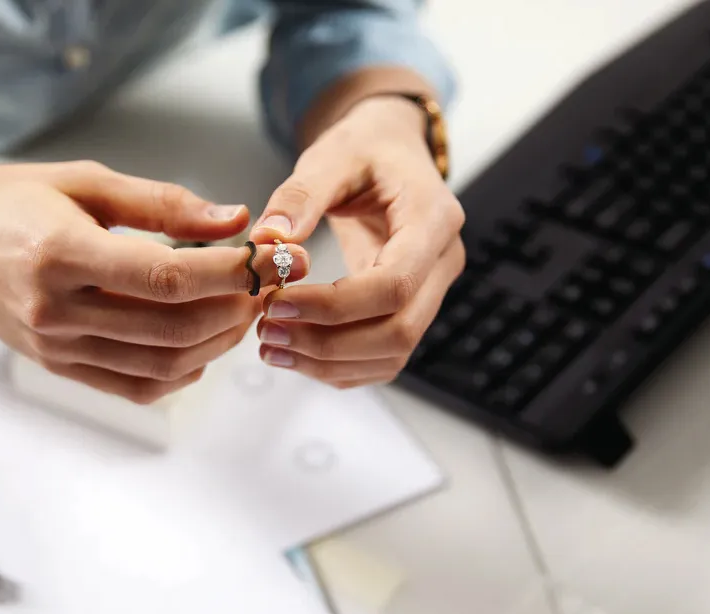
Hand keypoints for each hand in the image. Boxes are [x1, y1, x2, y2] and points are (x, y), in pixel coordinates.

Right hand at [0, 161, 307, 402]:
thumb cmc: (7, 200)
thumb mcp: (84, 180)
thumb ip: (163, 202)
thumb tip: (234, 220)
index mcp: (60, 253)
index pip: (167, 277)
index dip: (229, 273)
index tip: (267, 258)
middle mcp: (56, 310)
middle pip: (172, 329)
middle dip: (234, 309)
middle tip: (263, 285)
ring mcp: (56, 346)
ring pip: (161, 366)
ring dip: (217, 344)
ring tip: (241, 311)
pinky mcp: (59, 366)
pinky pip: (134, 387)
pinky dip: (181, 373)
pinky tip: (203, 346)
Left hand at [250, 97, 464, 387]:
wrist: (390, 154)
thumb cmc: (365, 150)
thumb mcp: (330, 156)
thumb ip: (299, 196)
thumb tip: (267, 240)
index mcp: (433, 219)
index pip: (395, 284)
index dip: (335, 306)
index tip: (278, 303)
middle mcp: (443, 262)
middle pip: (399, 330)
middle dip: (328, 343)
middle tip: (267, 333)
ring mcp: (431, 292)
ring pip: (392, 354)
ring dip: (329, 362)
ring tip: (271, 347)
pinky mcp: (410, 310)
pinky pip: (382, 358)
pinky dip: (339, 367)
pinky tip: (295, 354)